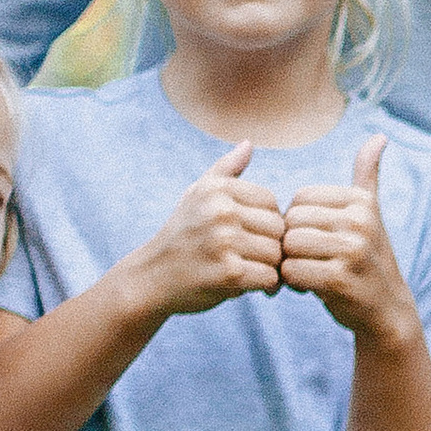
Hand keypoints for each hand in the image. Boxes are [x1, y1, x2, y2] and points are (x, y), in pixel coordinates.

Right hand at [139, 142, 284, 313]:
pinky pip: (270, 277)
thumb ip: (226, 169)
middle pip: (278, 228)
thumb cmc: (181, 235)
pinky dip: (266, 286)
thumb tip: (248, 144)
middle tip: (256, 258)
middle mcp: (221, 211)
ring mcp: (225, 242)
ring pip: (276, 254)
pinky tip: (251, 285)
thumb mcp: (197, 195)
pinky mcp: (229, 274)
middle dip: (271, 245)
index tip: (252, 236)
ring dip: (270, 267)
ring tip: (253, 271)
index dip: (267, 221)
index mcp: (217, 189)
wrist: (152, 278)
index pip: (271, 201)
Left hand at [279, 137, 416, 345]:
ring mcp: (351, 250)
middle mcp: (359, 221)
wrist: (386, 309)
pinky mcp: (339, 279)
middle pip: (291, 221)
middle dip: (291, 243)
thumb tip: (380, 136)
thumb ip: (367, 175)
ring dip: (289, 263)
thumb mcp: (370, 213)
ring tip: (307, 272)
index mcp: (360, 200)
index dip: (298, 221)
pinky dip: (292, 282)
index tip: (315, 238)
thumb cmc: (368, 257)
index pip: (300, 197)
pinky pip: (291, 271)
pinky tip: (308, 287)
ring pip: (289, 245)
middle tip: (307, 259)